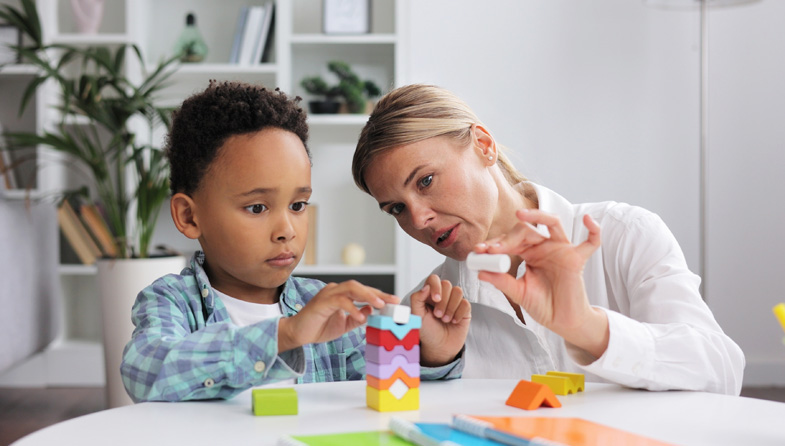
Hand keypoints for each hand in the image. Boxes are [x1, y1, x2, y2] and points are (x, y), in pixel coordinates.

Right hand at [278, 281, 398, 351]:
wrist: (297, 334)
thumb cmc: (318, 327)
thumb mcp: (344, 325)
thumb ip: (357, 318)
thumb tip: (371, 311)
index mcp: (341, 295)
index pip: (363, 292)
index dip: (380, 296)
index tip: (394, 302)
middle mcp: (335, 290)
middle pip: (360, 286)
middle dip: (377, 293)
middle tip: (392, 301)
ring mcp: (327, 294)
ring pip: (351, 288)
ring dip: (367, 295)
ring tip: (379, 305)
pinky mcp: (321, 302)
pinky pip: (339, 301)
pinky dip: (351, 307)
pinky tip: (360, 316)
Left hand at [410, 275, 470, 366]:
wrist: (439, 347)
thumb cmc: (427, 331)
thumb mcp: (417, 316)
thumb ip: (417, 299)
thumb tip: (426, 286)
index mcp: (429, 294)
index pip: (434, 279)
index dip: (436, 286)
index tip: (435, 299)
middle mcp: (443, 295)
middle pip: (447, 284)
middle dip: (443, 301)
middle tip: (438, 315)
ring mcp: (454, 301)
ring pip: (458, 291)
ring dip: (451, 307)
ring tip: (445, 319)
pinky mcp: (464, 309)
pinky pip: (466, 303)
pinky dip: (459, 313)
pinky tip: (454, 321)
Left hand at [477, 210, 608, 357]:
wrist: (561, 322)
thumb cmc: (542, 305)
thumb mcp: (518, 293)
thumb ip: (502, 281)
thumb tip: (480, 272)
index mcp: (528, 253)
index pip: (511, 240)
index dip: (496, 243)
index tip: (480, 251)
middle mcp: (544, 247)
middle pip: (527, 230)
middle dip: (508, 237)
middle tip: (493, 249)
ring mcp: (561, 250)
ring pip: (553, 224)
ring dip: (538, 216)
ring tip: (521, 214)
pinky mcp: (577, 259)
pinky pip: (591, 242)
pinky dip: (593, 230)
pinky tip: (588, 219)